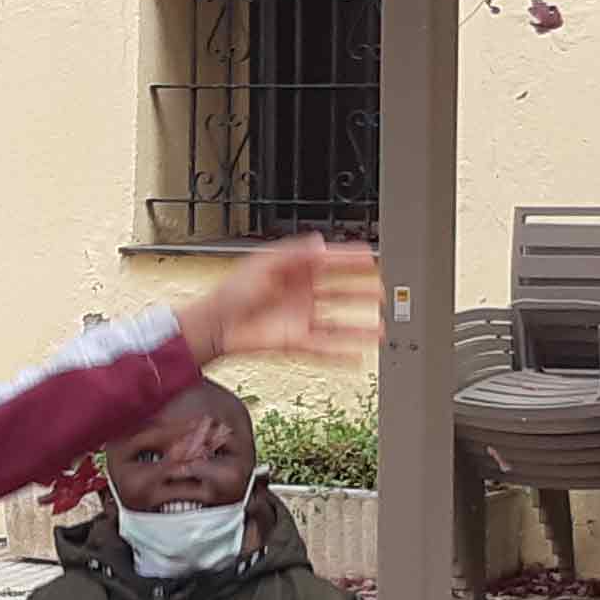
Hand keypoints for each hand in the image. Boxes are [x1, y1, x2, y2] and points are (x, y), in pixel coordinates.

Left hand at [180, 236, 381, 366]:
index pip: (331, 262)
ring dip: (360, 327)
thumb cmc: (232, 291)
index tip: (370, 256)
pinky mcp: (296, 341)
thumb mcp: (264, 262)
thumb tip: (320, 244)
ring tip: (381, 328)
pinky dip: (341, 353)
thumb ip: (294, 253)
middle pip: (341, 292)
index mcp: (296, 271)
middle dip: (363, 291)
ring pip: (339, 323)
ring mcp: (302, 318)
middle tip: (383, 291)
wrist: (216, 323)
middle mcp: (303, 294)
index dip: (350, 259)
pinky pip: (324, 348)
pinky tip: (358, 355)